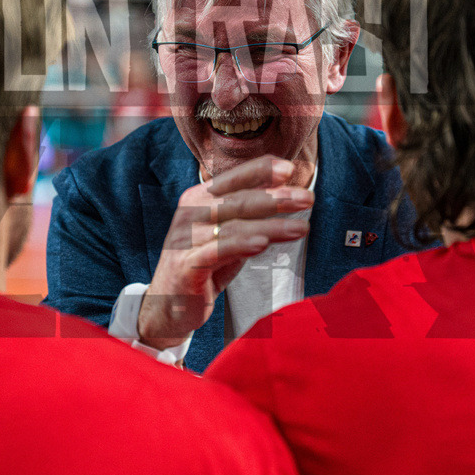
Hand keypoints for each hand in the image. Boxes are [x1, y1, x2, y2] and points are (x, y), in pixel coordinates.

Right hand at [137, 156, 312, 349]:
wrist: (167, 304)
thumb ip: (249, 216)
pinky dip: (240, 246)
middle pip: (238, 201)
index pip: (233, 178)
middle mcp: (190, 213)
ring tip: (301, 228)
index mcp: (199, 199)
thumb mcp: (228, 235)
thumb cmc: (204, 265)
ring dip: (271, 226)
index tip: (289, 169)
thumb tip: (286, 193)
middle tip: (307, 198)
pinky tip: (262, 244)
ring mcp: (185, 239)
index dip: (260, 171)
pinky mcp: (185, 266)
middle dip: (276, 198)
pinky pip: (216, 252)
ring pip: (234, 227)